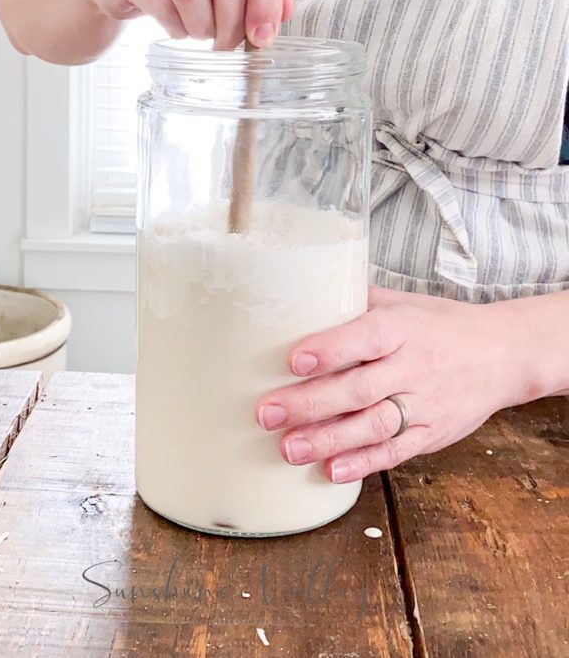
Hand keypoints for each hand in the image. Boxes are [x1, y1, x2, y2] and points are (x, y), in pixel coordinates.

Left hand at [255, 286, 554, 483]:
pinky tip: (330, 471)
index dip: (329, 350)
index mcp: (403, 328)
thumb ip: (356, 302)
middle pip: (359, 389)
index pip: (364, 337)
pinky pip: (395, 452)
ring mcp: (424, 404)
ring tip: (287, 449)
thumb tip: (299, 298)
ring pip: (373, 426)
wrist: (502, 353)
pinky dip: (363, 463)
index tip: (293, 360)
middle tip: (267, 413)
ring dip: (328, 440)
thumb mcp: (402, 302)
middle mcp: (413, 367)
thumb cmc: (439, 323)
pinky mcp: (432, 434)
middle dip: (310, 404)